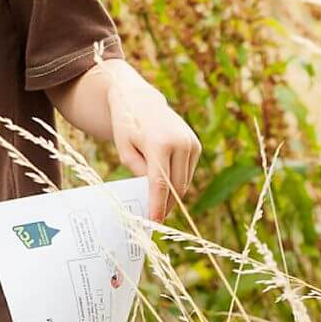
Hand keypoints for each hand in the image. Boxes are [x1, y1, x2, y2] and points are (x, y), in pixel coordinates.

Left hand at [108, 75, 200, 221]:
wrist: (140, 100)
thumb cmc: (127, 125)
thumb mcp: (124, 148)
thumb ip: (138, 171)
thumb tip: (154, 192)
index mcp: (159, 143)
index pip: (160, 184)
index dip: (157, 205)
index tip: (155, 222)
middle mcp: (180, 143)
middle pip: (176, 187)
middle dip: (166, 205)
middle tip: (155, 218)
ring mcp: (191, 143)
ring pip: (184, 182)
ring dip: (172, 195)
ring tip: (158, 204)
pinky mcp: (196, 145)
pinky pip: (187, 172)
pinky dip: (177, 181)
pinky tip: (165, 185)